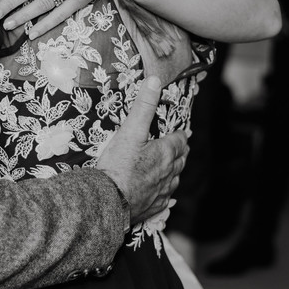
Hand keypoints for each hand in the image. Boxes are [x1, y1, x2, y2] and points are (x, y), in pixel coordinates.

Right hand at [95, 77, 187, 225]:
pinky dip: (163, 190)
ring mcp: (163, 192)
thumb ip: (144, 106)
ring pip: (174, 179)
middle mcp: (169, 173)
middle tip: (177, 147)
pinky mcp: (154, 206)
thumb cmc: (119, 165)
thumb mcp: (130, 131)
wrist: (108, 201)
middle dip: (179, 152)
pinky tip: (158, 190)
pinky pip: (164, 197)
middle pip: (180, 160)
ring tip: (169, 167)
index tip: (180, 131)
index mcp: (166, 153)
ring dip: (173, 171)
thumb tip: (154, 82)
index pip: (180, 140)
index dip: (180, 134)